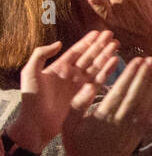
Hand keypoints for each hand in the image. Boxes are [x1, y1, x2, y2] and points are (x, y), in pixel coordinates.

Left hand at [8, 30, 119, 152]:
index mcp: (59, 68)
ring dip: (106, 55)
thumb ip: (41, 54)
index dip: (87, 41)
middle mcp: (71, 75)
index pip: (76, 51)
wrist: (36, 123)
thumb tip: (59, 43)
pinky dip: (107, 71)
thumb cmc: (31, 98)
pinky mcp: (86, 95)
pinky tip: (114, 61)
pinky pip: (99, 80)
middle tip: (112, 35)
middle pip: (89, 57)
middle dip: (100, 46)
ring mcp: (79, 85)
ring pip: (96, 66)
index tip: (98, 32)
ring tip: (116, 45)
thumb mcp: (30, 72)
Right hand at [60, 56, 151, 155]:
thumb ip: (79, 102)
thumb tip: (91, 84)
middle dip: (144, 75)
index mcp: (103, 115)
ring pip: (145, 104)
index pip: (120, 90)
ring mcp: (131, 129)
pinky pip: (149, 118)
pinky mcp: (138, 136)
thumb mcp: (69, 122)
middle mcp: (120, 121)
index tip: (137, 60)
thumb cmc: (76, 142)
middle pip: (136, 94)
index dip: (130, 74)